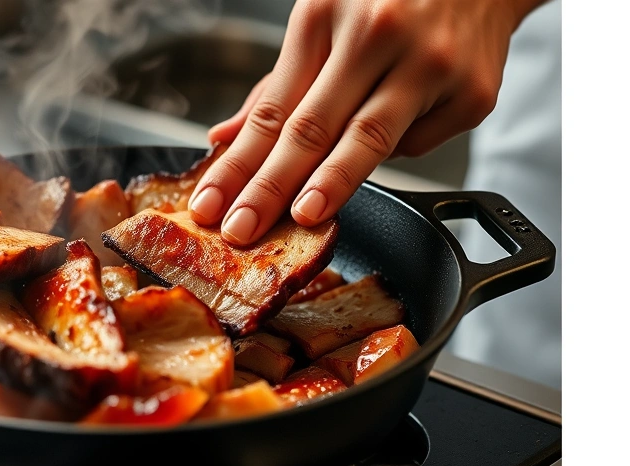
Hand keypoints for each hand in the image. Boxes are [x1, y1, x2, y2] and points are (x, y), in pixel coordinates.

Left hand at [187, 0, 546, 244]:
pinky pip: (418, 142)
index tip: (211, 204)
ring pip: (369, 138)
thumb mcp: (325, 20)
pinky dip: (396, 151)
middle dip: (270, 186)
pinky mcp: (472, 92)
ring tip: (302, 216)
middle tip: (241, 228)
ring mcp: (429, 63)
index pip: (272, 110)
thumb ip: (277, 85)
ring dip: (332, 183)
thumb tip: (225, 138)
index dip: (238, 164)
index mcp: (325, 14)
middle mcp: (376, 33)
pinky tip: (394, 135)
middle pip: (312, 127)